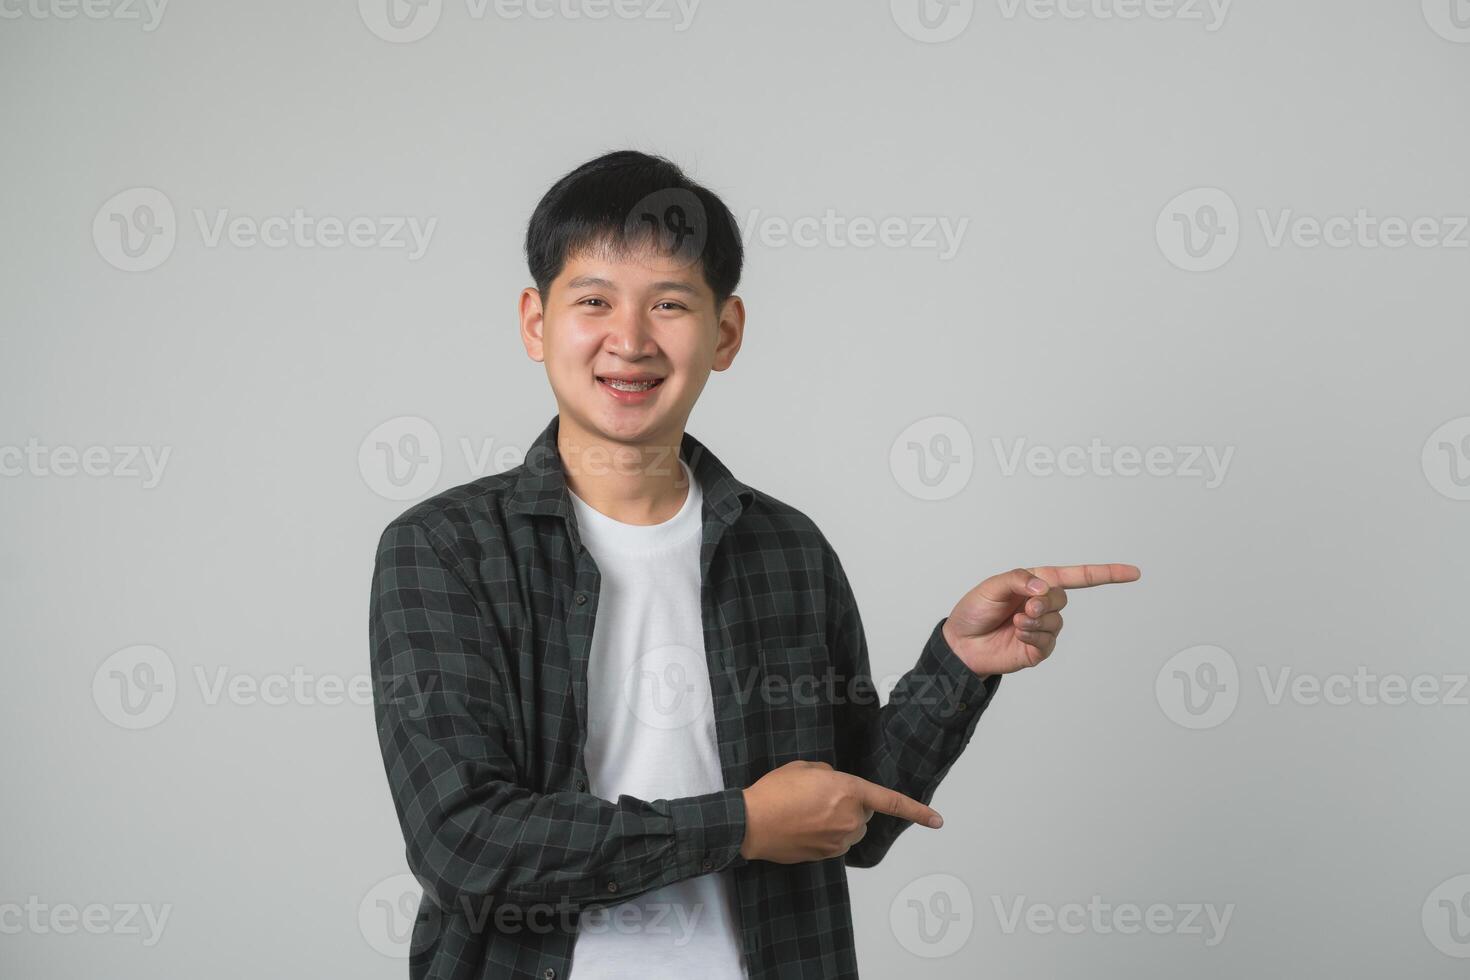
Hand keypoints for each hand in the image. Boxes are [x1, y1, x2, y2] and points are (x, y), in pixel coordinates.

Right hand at [739, 760, 942, 863]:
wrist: (751, 823)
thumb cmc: (775, 792)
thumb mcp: (805, 768)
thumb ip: (831, 776)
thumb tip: (836, 788)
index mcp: (849, 791)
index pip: (890, 801)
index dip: (916, 811)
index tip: (938, 821)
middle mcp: (850, 818)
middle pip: (863, 813)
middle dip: (849, 805)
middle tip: (817, 798)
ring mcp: (840, 840)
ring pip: (851, 830)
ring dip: (839, 822)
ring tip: (806, 814)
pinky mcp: (827, 855)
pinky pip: (837, 843)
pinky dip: (827, 835)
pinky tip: (803, 827)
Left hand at [942, 564, 1140, 676]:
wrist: (960, 644)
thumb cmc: (974, 611)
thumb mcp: (992, 587)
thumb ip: (1019, 580)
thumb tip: (1044, 587)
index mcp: (1036, 583)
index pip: (1077, 577)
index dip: (1106, 574)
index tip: (1133, 573)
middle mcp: (1043, 604)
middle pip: (1062, 599)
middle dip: (1045, 602)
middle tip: (1025, 607)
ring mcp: (1043, 628)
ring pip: (1056, 621)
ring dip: (1036, 621)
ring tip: (1016, 622)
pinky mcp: (1039, 648)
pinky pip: (1047, 641)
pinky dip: (1033, 636)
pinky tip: (1017, 634)